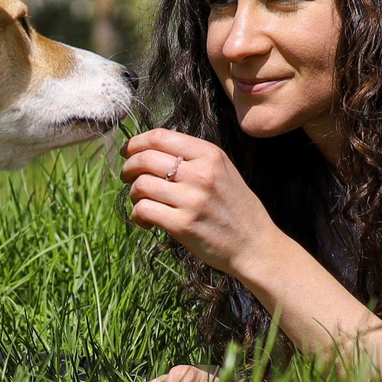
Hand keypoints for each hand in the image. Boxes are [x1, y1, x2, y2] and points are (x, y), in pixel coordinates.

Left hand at [120, 130, 284, 277]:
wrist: (255, 244)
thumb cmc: (235, 208)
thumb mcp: (222, 171)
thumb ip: (192, 158)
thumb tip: (149, 149)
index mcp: (210, 154)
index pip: (161, 136)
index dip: (136, 142)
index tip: (127, 152)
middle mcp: (201, 173)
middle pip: (145, 158)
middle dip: (128, 167)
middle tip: (126, 177)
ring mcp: (192, 199)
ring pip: (141, 184)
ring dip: (133, 193)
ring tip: (141, 202)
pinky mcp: (183, 225)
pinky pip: (143, 210)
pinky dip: (137, 215)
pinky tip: (146, 221)